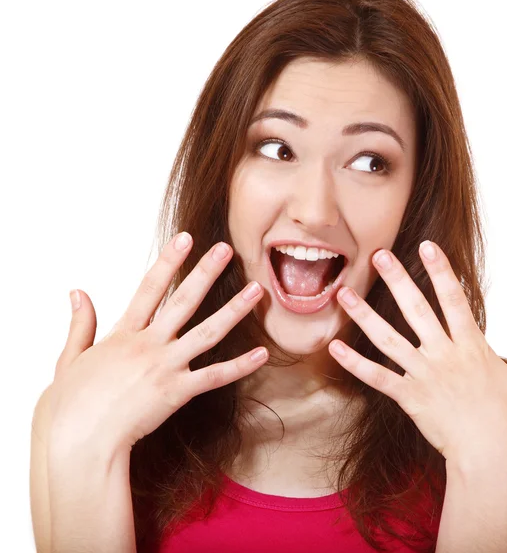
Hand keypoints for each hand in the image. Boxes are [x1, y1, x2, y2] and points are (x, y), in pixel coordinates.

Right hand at [37, 233, 268, 457]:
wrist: (77, 442)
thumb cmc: (71, 404)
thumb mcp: (70, 358)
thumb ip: (80, 324)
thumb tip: (78, 292)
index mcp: (123, 333)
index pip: (150, 288)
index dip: (168, 261)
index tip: (185, 238)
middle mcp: (148, 344)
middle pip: (184, 301)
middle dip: (206, 272)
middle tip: (226, 249)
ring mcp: (165, 367)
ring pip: (208, 332)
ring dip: (235, 310)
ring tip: (257, 290)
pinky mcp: (177, 392)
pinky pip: (215, 377)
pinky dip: (240, 366)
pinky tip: (261, 353)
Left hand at [328, 240, 506, 462]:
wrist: (492, 461)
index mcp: (472, 346)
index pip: (454, 299)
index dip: (441, 271)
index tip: (426, 246)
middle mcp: (444, 355)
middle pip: (416, 310)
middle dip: (397, 280)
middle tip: (378, 254)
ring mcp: (423, 376)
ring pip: (388, 339)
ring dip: (364, 315)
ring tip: (343, 294)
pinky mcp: (409, 398)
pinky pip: (377, 378)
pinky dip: (355, 364)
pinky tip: (334, 348)